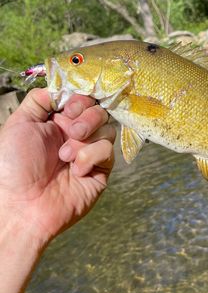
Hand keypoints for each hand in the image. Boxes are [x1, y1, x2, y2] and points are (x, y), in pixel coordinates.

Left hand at [0, 88, 114, 246]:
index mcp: (58, 122)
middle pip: (99, 111)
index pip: (82, 99)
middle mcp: (76, 135)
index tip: (68, 108)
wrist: (22, 205)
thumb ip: (39, 100)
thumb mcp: (19, 124)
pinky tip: (76, 170)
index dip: (80, 99)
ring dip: (87, 139)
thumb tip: (59, 88)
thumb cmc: (14, 166)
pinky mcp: (101, 169)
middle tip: (72, 130)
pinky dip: (91, 157)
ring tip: (65, 156)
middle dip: (88, 117)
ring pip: (108, 129)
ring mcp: (90, 152)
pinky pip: (107, 151)